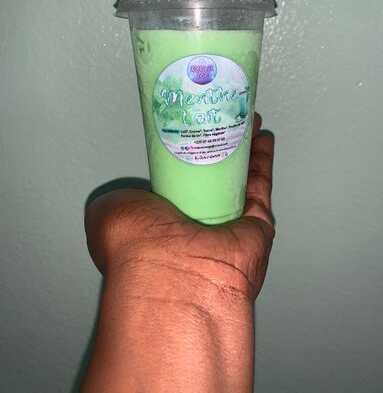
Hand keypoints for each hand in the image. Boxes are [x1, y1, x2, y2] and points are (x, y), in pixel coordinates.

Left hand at [85, 114, 274, 302]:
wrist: (175, 275)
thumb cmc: (136, 246)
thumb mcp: (109, 210)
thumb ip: (120, 196)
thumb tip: (128, 195)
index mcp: (160, 221)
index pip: (176, 181)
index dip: (183, 151)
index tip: (189, 126)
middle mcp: (195, 225)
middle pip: (211, 176)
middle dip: (217, 144)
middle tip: (221, 117)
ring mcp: (228, 225)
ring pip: (239, 177)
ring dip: (244, 145)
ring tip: (245, 118)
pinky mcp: (257, 226)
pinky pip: (261, 186)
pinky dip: (263, 159)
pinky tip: (262, 137)